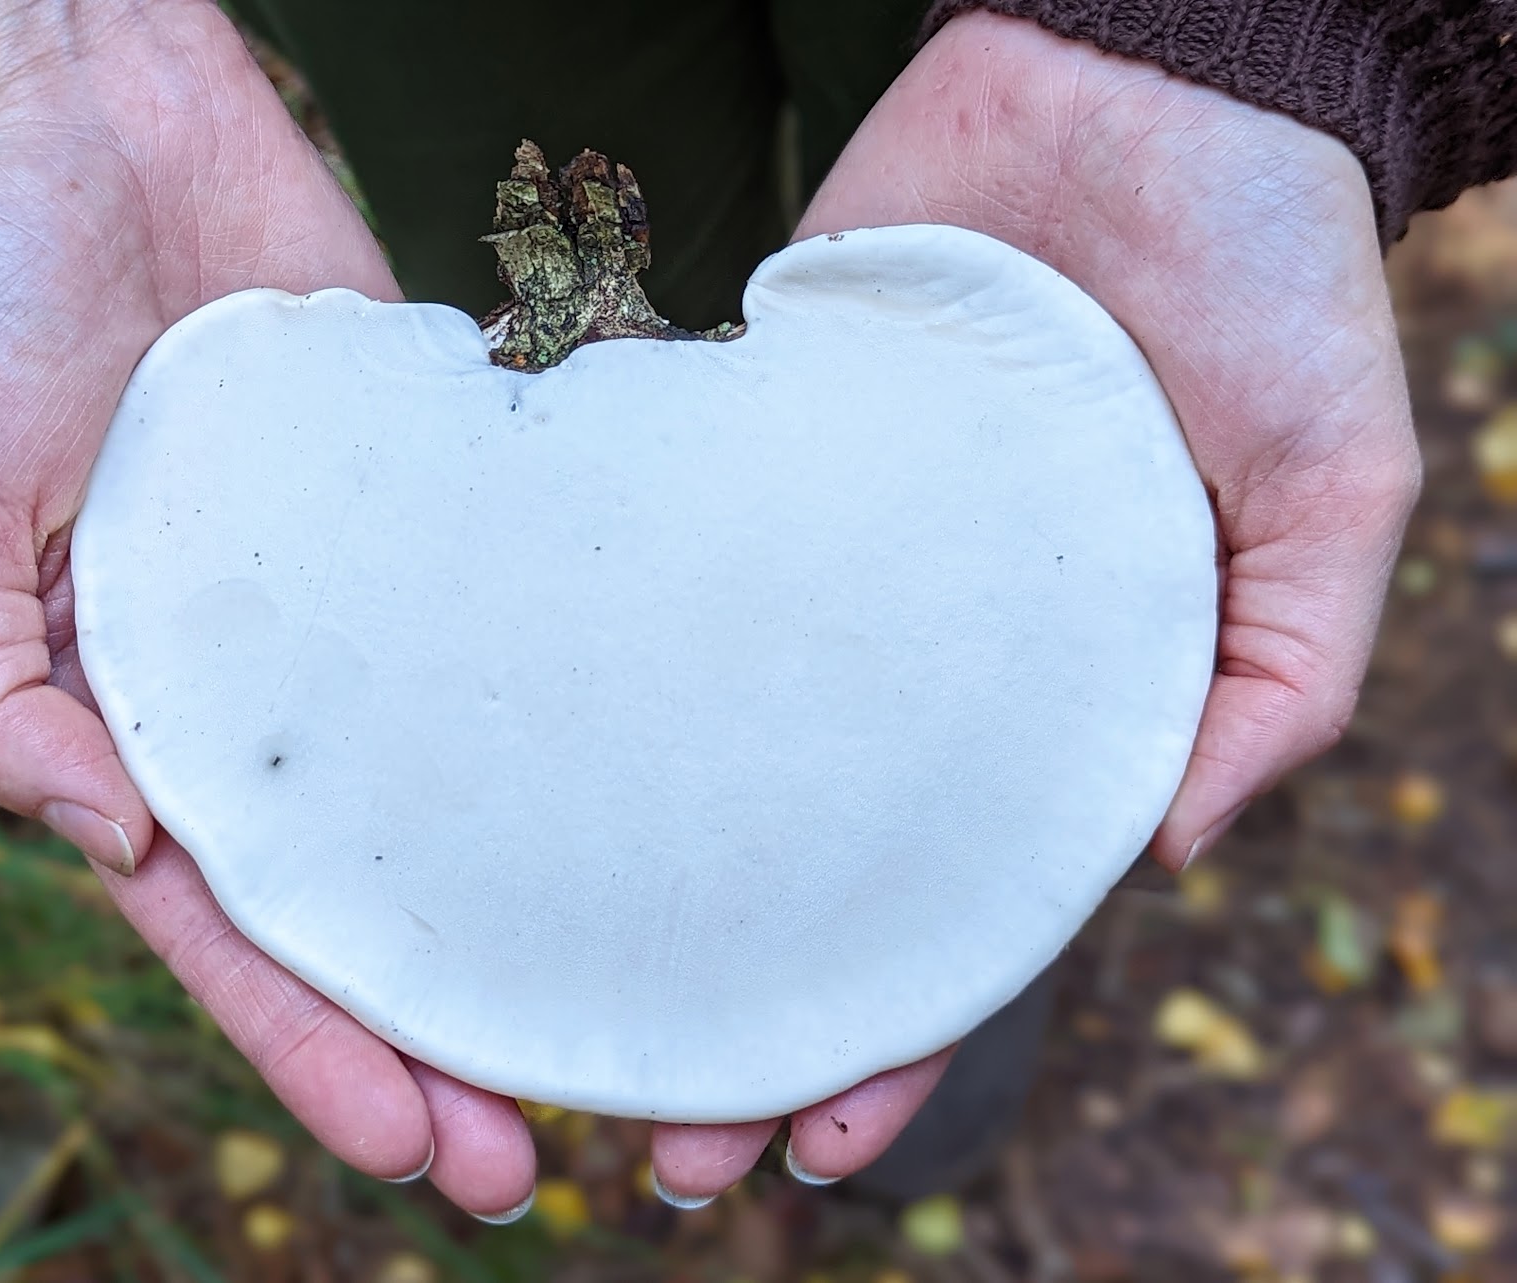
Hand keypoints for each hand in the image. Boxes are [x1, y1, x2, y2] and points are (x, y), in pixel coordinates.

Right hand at [0, 0, 940, 1216]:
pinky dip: (566, 715)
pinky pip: (504, 628)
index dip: (312, 1049)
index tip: (417, 1151)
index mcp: (127, 718)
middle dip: (433, 1032)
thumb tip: (106, 843)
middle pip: (357, 897)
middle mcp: (253, 688)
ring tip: (622, 1012)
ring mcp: (350, 606)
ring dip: (521, 906)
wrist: (90, 110)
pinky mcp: (428, 504)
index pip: (228, 928)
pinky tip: (652, 792)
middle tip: (541, 1153)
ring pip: (448, 791)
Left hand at [654, 9, 1423, 1200]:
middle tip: (648, 1144)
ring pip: (715, 749)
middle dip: (739, 1006)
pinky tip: (516, 763)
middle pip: (812, 864)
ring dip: (639, 881)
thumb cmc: (1266, 283)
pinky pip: (666, 573)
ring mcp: (828, 561)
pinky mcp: (752, 445)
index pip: (960, 907)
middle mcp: (923, 655)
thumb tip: (1164, 857)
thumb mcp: (1334, 491)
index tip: (810, 1147)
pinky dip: (598, 664)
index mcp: (1053, 696)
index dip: (898, 1034)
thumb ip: (1279, 675)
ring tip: (553, 1007)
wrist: (1143, 82)